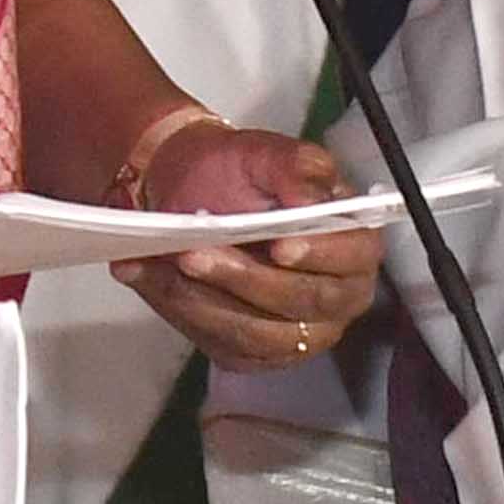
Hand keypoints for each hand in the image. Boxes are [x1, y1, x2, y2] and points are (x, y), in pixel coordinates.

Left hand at [109, 122, 387, 371]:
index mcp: (353, 242)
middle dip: (244, 279)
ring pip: (257, 333)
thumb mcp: (263, 152)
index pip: (350, 258)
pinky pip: (223, 343)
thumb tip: (310, 197)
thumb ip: (295, 165)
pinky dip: (182, 311)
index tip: (278, 245)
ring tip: (167, 263)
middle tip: (193, 253)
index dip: (317, 255)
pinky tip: (150, 278)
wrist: (189, 190)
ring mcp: (299, 331)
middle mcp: (337, 296)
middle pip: (301, 302)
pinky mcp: (257, 351)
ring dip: (205, 300)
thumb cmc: (236, 171)